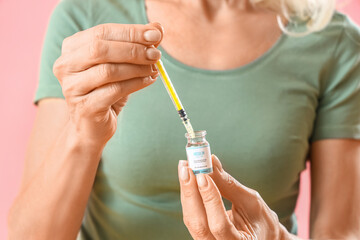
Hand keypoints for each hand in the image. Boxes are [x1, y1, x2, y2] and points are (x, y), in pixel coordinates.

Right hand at [53, 23, 162, 144]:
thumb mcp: (120, 65)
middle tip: (156, 54)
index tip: (156, 34)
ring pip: (108, 71)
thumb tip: (158, 28)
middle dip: (133, 50)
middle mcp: (66, 65)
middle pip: (100, 49)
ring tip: (154, 69)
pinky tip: (148, 81)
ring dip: (136, 68)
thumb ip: (136, 45)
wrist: (92, 127)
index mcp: (72, 48)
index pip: (102, 32)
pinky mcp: (84, 107)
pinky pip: (114, 91)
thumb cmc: (106, 91)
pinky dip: (136, 84)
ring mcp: (72, 87)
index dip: (131, 32)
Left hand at [178, 155, 289, 239]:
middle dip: (190, 192)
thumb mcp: (251, 202)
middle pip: (198, 224)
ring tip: (185, 166)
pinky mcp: (200, 235)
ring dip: (186, 191)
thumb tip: (211, 161)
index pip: (219, 225)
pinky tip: (187, 177)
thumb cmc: (260, 220)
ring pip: (191, 219)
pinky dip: (188, 195)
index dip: (210, 200)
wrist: (261, 235)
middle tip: (187, 167)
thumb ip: (229, 185)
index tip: (203, 175)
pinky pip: (191, 215)